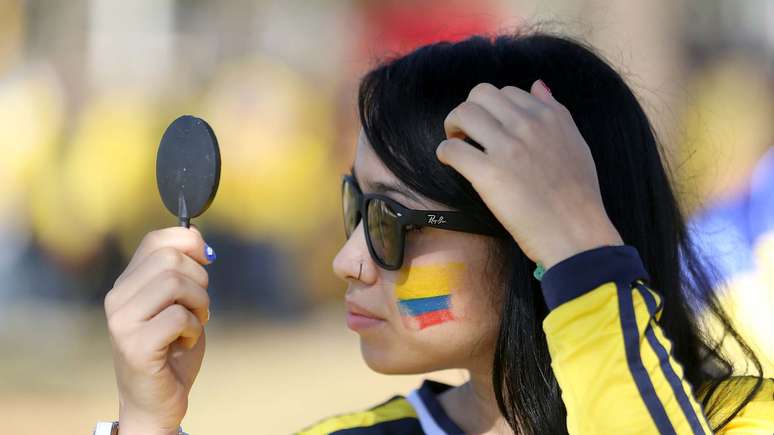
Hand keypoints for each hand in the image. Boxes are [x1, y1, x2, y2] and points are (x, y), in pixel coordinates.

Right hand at [104, 226, 211, 434]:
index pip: (155, 241)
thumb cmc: (171, 349)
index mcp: (126, 284)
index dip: (188, 242)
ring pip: (175, 283)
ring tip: (193, 324)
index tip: (207, 259)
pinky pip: (178, 317)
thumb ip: (181, 271)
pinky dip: (194, 328)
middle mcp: (117, 299)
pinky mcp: (135, 346)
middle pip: (170, 259)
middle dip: (200, 280)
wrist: (156, 400)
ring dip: (199, 304)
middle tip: (199, 307)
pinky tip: (185, 342)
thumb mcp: (178, 303)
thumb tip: (199, 239)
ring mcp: (122, 322)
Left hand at [437, 80, 622, 267]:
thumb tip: (538, 85)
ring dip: (453, 127)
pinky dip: (445, 153)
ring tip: (458, 144)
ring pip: (463, 113)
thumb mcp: (577, 144)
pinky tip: (452, 163)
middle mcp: (527, 126)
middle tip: (466, 132)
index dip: (494, 108)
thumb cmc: (579, 195)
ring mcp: (507, 148)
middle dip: (469, 110)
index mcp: (550, 117)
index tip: (490, 126)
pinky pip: (452, 149)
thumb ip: (557, 112)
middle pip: (481, 94)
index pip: (508, 92)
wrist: (576, 233)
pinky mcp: (488, 174)